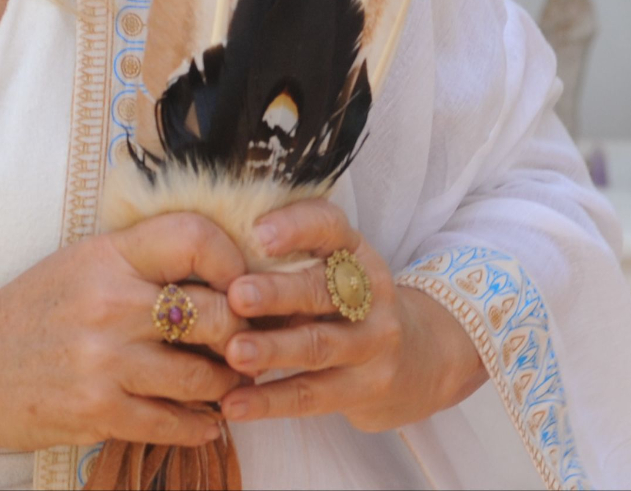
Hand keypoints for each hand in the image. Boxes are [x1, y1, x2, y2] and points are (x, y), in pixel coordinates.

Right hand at [0, 212, 248, 450]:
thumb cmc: (28, 311)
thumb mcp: (79, 265)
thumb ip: (140, 263)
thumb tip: (217, 274)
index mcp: (106, 255)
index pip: (194, 237)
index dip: (233, 259)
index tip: (239, 282)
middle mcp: (108, 302)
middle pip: (216, 312)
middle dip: (245, 333)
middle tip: (252, 342)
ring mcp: (103, 361)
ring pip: (205, 375)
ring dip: (229, 384)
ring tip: (234, 382)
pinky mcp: (97, 412)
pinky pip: (174, 422)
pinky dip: (202, 424)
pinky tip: (208, 418)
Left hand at [219, 200, 486, 431]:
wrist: (423, 356)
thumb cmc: (347, 301)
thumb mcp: (333, 267)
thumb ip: (286, 259)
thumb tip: (208, 252)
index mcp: (353, 251)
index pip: (330, 227)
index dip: (297, 227)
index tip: (258, 231)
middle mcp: (369, 293)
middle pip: (322, 290)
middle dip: (278, 293)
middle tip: (236, 294)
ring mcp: (372, 343)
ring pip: (319, 346)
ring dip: (273, 350)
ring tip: (233, 352)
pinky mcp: (367, 390)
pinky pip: (313, 396)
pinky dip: (269, 401)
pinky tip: (233, 404)